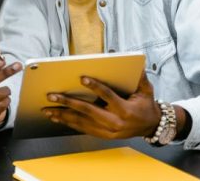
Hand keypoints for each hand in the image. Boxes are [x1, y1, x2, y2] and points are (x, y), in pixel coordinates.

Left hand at [42, 72, 159, 138]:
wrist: (151, 126)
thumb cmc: (146, 105)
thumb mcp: (146, 90)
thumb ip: (139, 77)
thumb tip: (135, 62)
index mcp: (125, 110)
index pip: (108, 96)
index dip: (95, 87)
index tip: (82, 78)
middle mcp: (115, 122)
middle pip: (88, 111)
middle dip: (68, 103)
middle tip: (52, 96)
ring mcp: (108, 131)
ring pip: (82, 123)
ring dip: (63, 115)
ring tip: (48, 110)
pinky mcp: (104, 135)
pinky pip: (83, 129)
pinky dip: (69, 123)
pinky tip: (58, 118)